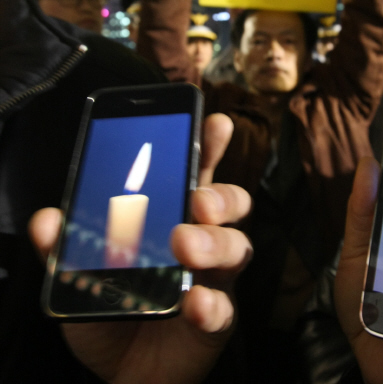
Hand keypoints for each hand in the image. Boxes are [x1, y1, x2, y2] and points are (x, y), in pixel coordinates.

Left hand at [29, 114, 251, 383]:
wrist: (120, 371)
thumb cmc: (110, 307)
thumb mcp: (78, 275)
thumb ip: (63, 247)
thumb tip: (47, 220)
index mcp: (174, 214)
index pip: (198, 172)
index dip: (209, 145)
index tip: (216, 122)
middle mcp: (202, 239)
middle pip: (232, 203)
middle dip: (222, 193)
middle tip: (198, 199)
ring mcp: (214, 278)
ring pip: (237, 247)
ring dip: (215, 242)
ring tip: (185, 243)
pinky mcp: (215, 320)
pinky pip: (225, 308)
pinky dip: (211, 304)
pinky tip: (193, 303)